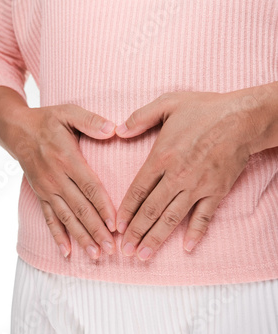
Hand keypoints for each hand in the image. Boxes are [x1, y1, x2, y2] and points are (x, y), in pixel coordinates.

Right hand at [12, 104, 117, 258]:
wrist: (16, 130)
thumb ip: (90, 121)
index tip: (116, 225)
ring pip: (66, 218)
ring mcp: (47, 189)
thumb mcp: (68, 112)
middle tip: (111, 248)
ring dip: (81, 237)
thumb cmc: (47, 120)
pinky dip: (57, 236)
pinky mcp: (40, 194)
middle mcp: (56, 178)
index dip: (103, 207)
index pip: (89, 187)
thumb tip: (113, 129)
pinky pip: (49, 218)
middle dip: (96, 230)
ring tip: (95, 254)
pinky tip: (66, 251)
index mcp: (67, 158)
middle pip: (80, 208)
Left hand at [114, 91, 262, 260]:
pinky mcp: (217, 191)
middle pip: (151, 210)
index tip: (117, 226)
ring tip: (143, 255)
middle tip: (124, 251)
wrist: (243, 117)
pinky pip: (204, 216)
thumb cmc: (205, 109)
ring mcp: (198, 186)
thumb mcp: (167, 104)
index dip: (126, 210)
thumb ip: (140, 117)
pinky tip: (186, 247)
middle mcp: (177, 176)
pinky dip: (196, 232)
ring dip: (157, 238)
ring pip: (173, 218)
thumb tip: (118, 131)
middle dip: (136, 232)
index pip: (138, 190)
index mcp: (162, 157)